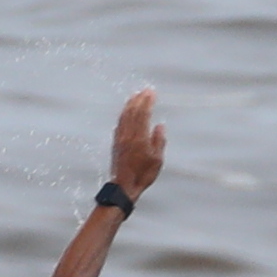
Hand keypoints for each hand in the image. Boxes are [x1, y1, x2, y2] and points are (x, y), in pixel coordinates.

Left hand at [107, 85, 164, 199]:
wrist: (123, 187)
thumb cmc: (142, 175)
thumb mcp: (157, 160)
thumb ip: (159, 140)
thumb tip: (160, 126)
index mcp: (139, 137)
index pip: (143, 113)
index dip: (147, 101)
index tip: (151, 92)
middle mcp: (128, 135)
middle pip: (133, 111)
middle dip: (139, 99)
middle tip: (145, 90)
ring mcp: (120, 138)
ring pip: (124, 116)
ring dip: (130, 104)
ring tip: (135, 96)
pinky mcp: (116, 143)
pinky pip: (120, 123)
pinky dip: (124, 114)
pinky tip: (126, 112)